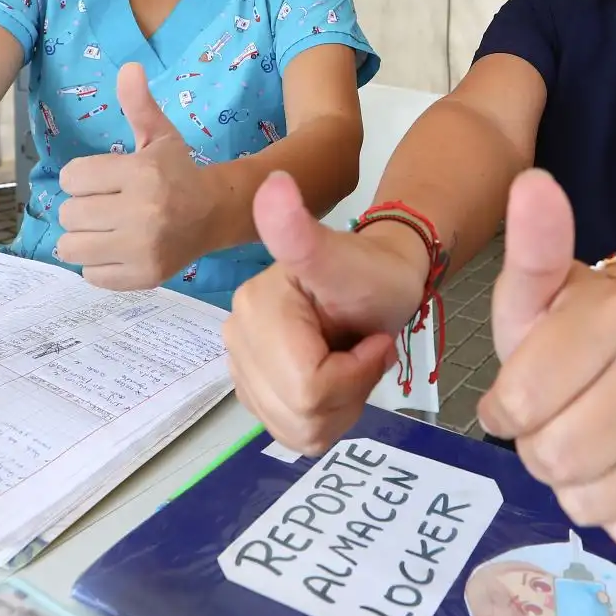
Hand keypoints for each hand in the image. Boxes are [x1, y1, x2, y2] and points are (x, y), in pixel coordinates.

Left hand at [56, 63, 217, 289]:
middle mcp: (142, 212)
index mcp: (141, 173)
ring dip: (83, 238)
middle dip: (82, 208)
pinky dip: (98, 264)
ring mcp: (143, 248)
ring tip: (105, 230)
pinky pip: (90, 275)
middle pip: (69, 214)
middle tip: (107, 206)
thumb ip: (139, 105)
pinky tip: (118, 249)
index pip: (72, 178)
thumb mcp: (160, 136)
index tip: (104, 180)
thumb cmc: (179, 173)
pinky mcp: (143, 276)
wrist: (216, 214)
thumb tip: (129, 67)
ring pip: (71, 247)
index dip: (83, 178)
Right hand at [223, 171, 431, 454]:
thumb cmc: (372, 273)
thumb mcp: (346, 258)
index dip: (353, 373)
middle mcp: (237, 336)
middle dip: (348, 391)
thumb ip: (303, 234)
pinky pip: (291, 432)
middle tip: (365, 350)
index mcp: (255, 308)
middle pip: (301, 411)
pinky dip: (326, 417)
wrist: (378, 284)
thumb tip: (273, 183)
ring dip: (340, 406)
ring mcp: (242, 365)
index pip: (308, 385)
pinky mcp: (253, 388)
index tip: (371, 338)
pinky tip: (337, 382)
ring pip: (296, 429)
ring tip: (352, 363)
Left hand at [477, 170, 615, 550]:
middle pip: (555, 458)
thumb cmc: (576, 314)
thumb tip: (531, 182)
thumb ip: (531, 245)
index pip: (519, 404)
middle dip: (535, 447)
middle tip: (549, 419)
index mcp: (609, 319)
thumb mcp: (539, 283)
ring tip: (581, 443)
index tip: (515, 394)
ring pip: (595, 500)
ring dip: (572, 484)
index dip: (503, 409)